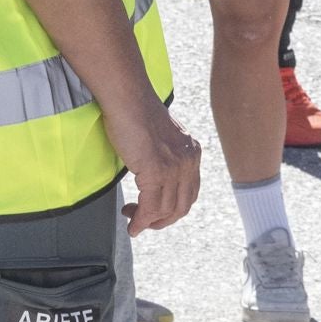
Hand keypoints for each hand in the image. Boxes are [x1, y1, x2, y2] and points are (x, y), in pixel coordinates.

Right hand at [106, 99, 201, 235]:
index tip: (155, 212)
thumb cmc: (136, 112)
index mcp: (192, 152)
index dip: (172, 209)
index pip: (190, 193)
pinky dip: (141, 221)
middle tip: (144, 221)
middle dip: (162, 220)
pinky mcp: (157, 171)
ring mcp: (174, 167)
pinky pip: (150, 207)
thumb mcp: (161, 138)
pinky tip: (132, 223)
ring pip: (166, 210)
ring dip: (149, 222)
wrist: (128, 98)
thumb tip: (154, 180)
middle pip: (182, 206)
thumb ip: (165, 157)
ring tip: (133, 220)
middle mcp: (189, 160)